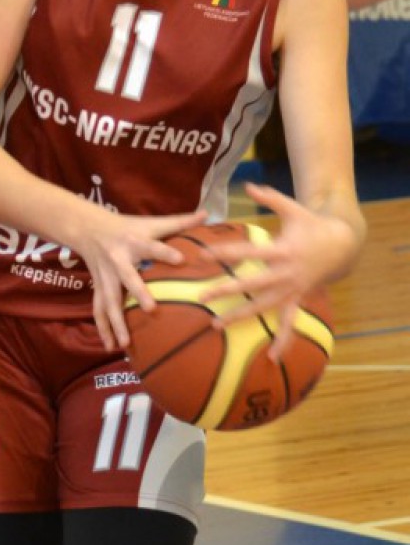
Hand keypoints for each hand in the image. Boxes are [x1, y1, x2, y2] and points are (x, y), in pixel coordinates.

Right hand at [73, 205, 207, 351]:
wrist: (88, 229)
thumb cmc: (128, 226)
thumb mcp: (151, 222)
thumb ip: (180, 221)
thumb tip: (208, 213)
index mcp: (135, 241)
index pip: (153, 247)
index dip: (166, 252)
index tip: (182, 259)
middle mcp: (118, 260)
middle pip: (128, 277)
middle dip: (138, 293)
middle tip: (150, 309)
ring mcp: (106, 277)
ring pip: (109, 300)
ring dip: (116, 322)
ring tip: (125, 343)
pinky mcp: (99, 288)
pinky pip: (99, 310)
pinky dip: (104, 329)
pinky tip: (110, 346)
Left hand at [200, 183, 355, 359]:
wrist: (342, 245)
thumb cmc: (312, 224)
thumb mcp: (293, 207)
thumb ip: (270, 197)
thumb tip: (248, 186)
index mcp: (282, 250)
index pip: (248, 251)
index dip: (226, 252)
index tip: (203, 255)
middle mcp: (286, 273)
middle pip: (251, 283)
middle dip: (226, 290)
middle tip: (202, 296)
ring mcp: (292, 290)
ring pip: (263, 307)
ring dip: (240, 317)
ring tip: (215, 326)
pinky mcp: (297, 299)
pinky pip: (289, 323)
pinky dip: (282, 341)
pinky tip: (272, 358)